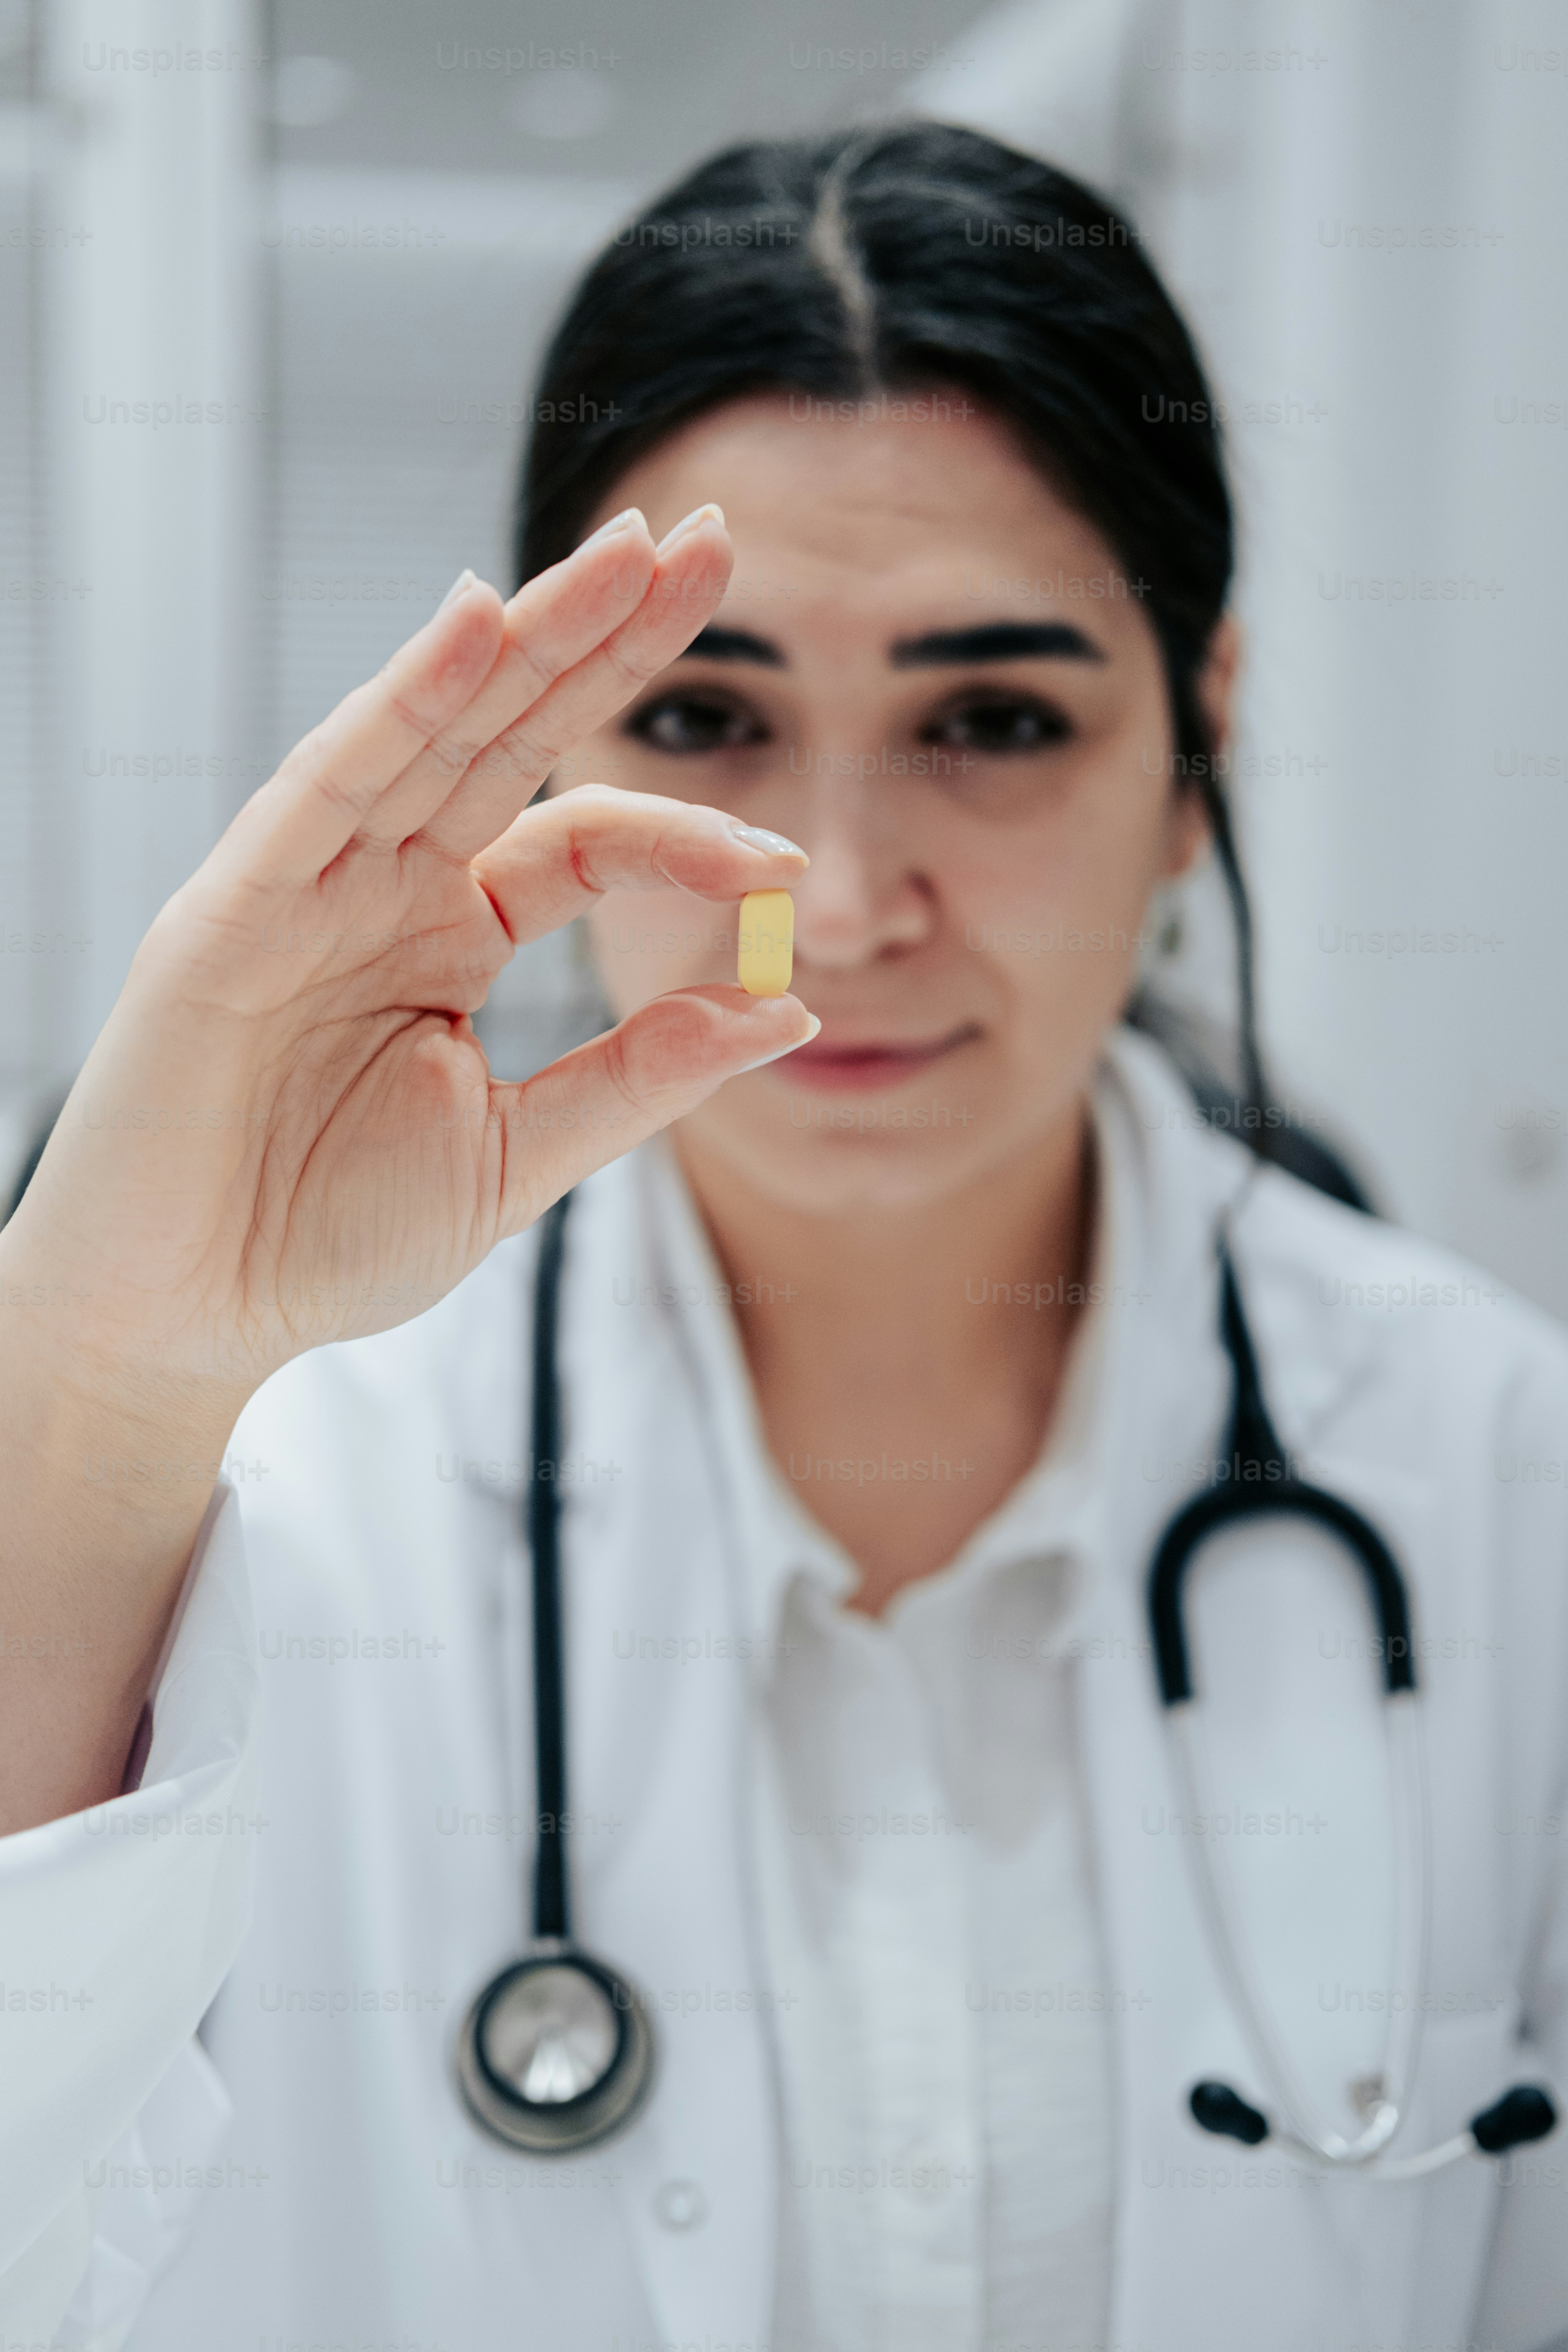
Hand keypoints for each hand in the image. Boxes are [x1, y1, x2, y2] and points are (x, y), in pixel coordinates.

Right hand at [4, 504, 812, 1410]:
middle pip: (515, 731)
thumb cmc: (328, 1237)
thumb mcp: (522, 1156)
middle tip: (709, 539)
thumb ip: (645, 1075)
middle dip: (609, 635)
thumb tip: (795, 1009)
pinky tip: (477, 624)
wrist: (189, 1313)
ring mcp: (311, 881)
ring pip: (434, 726)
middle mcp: (386, 883)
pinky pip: (332, 779)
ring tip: (627, 553)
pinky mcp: (236, 902)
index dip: (686, 833)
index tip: (781, 861)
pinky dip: (402, 701)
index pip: (586, 839)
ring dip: (529, 633)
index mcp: (453, 934)